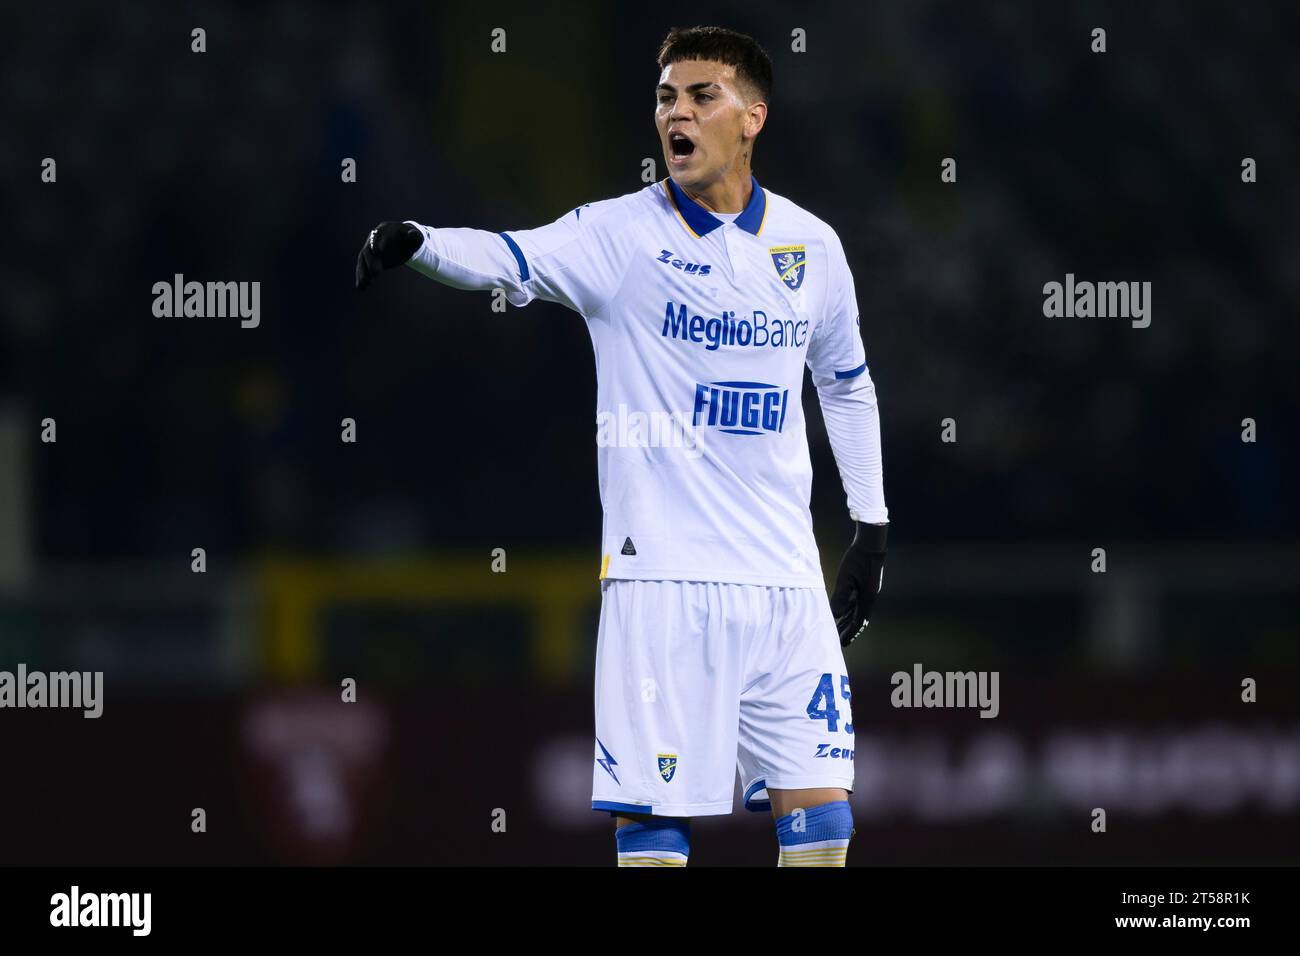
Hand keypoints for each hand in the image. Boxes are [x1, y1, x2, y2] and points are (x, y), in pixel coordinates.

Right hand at [355, 221, 422, 289]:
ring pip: (362, 260)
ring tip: (365, 284)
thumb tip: (413, 234)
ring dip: (362, 272)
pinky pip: (362, 267)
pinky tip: (361, 288)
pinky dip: (361, 277)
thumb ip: (414, 236)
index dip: (381, 243)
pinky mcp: (369, 259)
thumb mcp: (416, 237)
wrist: (403, 241)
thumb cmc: (410, 239)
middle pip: (368, 249)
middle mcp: (374, 238)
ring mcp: (369, 248)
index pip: (381, 235)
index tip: (381, 252)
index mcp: (385, 229)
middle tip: (376, 273)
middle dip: (371, 261)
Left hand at [829, 521, 886, 646]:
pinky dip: (848, 609)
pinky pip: (855, 601)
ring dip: (847, 620)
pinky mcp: (863, 585)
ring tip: (837, 628)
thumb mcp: (846, 578)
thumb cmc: (857, 559)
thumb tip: (836, 615)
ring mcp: (867, 591)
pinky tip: (840, 610)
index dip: (850, 633)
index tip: (843, 643)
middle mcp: (869, 597)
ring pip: (856, 610)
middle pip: (858, 619)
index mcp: (867, 598)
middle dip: (848, 630)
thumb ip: (841, 596)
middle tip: (838, 640)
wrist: (870, 545)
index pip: (859, 622)